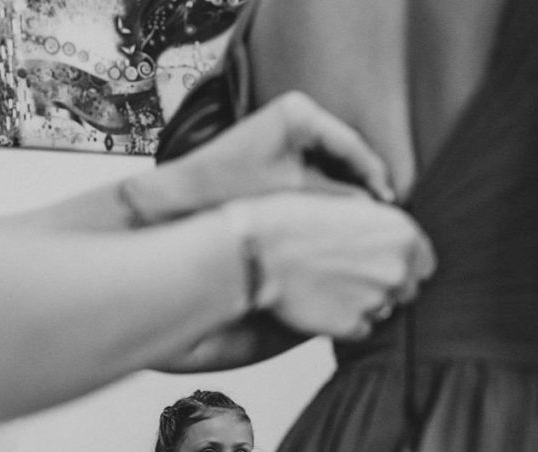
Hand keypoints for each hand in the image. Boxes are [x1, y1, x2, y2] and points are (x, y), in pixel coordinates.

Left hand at [175, 90, 395, 207]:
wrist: (186, 196)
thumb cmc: (230, 189)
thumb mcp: (292, 194)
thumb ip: (335, 198)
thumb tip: (372, 207)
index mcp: (300, 113)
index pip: (351, 143)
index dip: (373, 174)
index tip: (390, 200)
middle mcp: (296, 112)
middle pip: (343, 149)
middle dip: (362, 180)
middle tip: (383, 210)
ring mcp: (286, 126)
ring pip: (330, 159)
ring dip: (345, 185)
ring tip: (362, 213)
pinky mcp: (278, 145)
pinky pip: (313, 164)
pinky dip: (326, 186)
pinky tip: (336, 208)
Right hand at [239, 189, 435, 339]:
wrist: (260, 253)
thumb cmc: (294, 223)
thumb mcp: (349, 208)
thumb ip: (381, 230)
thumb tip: (394, 248)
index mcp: (403, 234)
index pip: (423, 263)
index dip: (401, 263)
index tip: (378, 263)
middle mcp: (397, 269)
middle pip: (407, 290)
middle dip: (384, 285)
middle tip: (348, 275)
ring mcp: (376, 301)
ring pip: (382, 310)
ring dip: (363, 303)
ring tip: (328, 285)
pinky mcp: (352, 327)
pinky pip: (359, 329)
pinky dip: (344, 321)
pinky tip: (321, 302)